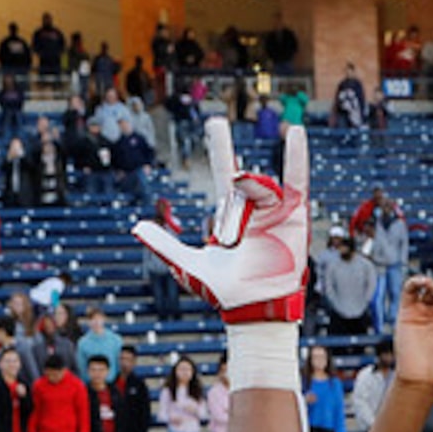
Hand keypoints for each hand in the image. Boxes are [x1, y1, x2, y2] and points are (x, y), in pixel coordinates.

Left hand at [132, 119, 307, 324]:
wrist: (253, 310)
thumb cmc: (224, 291)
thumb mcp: (189, 265)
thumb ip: (164, 246)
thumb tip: (136, 227)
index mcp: (230, 213)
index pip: (223, 172)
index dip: (219, 149)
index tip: (214, 123)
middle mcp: (251, 207)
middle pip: (237, 176)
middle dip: (222, 149)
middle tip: (212, 121)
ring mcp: (273, 210)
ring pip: (259, 186)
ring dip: (250, 189)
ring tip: (240, 207)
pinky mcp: (293, 216)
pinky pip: (297, 182)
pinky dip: (296, 158)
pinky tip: (294, 134)